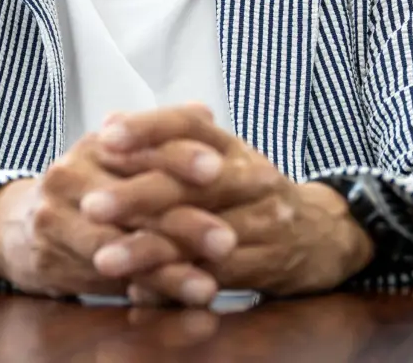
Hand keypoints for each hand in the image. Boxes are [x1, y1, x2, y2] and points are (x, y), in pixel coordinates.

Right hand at [0, 130, 235, 299]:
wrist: (15, 226)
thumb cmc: (85, 189)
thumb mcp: (116, 156)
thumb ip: (160, 141)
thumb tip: (204, 112)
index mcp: (97, 144)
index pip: (142, 144)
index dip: (180, 155)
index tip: (218, 167)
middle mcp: (71, 173)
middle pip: (134, 199)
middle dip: (185, 222)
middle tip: (228, 240)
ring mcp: (56, 216)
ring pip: (120, 244)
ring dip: (168, 270)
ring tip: (207, 287)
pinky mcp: (49, 256)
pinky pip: (105, 277)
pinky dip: (145, 291)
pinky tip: (173, 300)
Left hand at [81, 104, 374, 298]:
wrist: (322, 234)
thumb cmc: (249, 191)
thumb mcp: (218, 155)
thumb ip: (165, 140)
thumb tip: (109, 121)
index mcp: (230, 145)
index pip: (188, 125)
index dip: (147, 129)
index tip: (105, 137)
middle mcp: (249, 177)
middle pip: (189, 183)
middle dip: (136, 195)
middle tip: (90, 205)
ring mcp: (261, 222)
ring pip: (198, 235)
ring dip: (148, 250)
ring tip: (105, 259)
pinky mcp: (265, 264)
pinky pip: (214, 275)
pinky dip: (172, 285)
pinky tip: (138, 291)